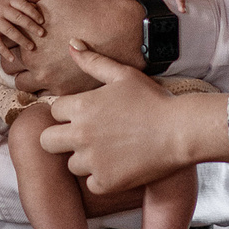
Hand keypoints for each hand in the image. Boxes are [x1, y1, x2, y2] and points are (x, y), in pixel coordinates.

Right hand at [0, 0, 44, 65]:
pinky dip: (5, 51)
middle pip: (17, 17)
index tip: (43, 21)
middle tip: (42, 34)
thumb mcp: (8, 0)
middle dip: (30, 26)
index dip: (33, 12)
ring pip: (8, 30)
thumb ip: (23, 4)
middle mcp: (0, 9)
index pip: (22, 4)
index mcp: (8, 0)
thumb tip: (43, 8)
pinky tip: (12, 59)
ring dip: (21, 39)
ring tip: (31, 48)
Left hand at [3, 0, 143, 96]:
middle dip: (16, 59)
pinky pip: (44, 95)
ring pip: (24, 85)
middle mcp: (35, 65)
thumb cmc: (89, 7)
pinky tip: (57, 72)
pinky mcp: (67, 92)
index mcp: (27, 40)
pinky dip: (47, 85)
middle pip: (9, 68)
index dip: (11, 36)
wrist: (123, 31)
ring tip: (42, 64)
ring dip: (28, 76)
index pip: (4, 43)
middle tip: (30, 50)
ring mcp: (51, 82)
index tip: (22, 33)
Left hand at [41, 44, 228, 194]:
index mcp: (81, 107)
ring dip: (84, 159)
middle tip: (84, 136)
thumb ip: (94, 61)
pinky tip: (120, 166)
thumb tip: (72, 44)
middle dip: (61, 138)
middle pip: (47, 142)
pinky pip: (91, 184)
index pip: (53, 111)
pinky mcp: (106, 182)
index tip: (87, 114)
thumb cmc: (154, 100)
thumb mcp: (124, 75)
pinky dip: (102, 178)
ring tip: (109, 150)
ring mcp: (92, 161)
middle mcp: (81, 135)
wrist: (181, 131)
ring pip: (71, 164)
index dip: (68, 112)